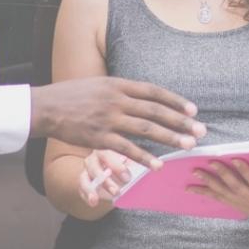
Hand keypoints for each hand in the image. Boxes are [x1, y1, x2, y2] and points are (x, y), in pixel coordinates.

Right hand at [31, 77, 205, 167]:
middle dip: (181, 121)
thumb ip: (122, 90)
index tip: (193, 110)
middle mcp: (117, 100)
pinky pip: (127, 149)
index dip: (175, 101)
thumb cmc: (73, 95)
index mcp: (119, 85)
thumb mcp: (100, 84)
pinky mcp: (99, 138)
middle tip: (201, 130)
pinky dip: (144, 157)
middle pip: (155, 111)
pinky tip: (158, 164)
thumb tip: (145, 96)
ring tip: (188, 145)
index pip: (154, 92)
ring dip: (170, 138)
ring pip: (146, 129)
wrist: (47, 107)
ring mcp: (109, 119)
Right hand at [78, 149, 134, 208]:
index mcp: (108, 149)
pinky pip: (81, 188)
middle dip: (106, 180)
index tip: (127, 178)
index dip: (117, 166)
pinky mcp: (83, 181)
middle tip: (116, 192)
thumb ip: (139, 166)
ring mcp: (87, 169)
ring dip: (92, 189)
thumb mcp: (134, 164)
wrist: (118, 173)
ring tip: (96, 200)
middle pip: (95, 167)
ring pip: (85, 178)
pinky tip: (93, 202)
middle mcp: (95, 157)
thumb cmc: (127, 166)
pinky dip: (87, 196)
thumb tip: (152, 171)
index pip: (110, 154)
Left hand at [189, 159, 248, 232]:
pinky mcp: (236, 204)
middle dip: (223, 174)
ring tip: (196, 172)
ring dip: (209, 183)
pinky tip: (190, 188)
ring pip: (224, 192)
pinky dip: (204, 193)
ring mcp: (242, 203)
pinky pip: (218, 198)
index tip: (236, 159)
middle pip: (236, 187)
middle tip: (211, 162)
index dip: (246, 171)